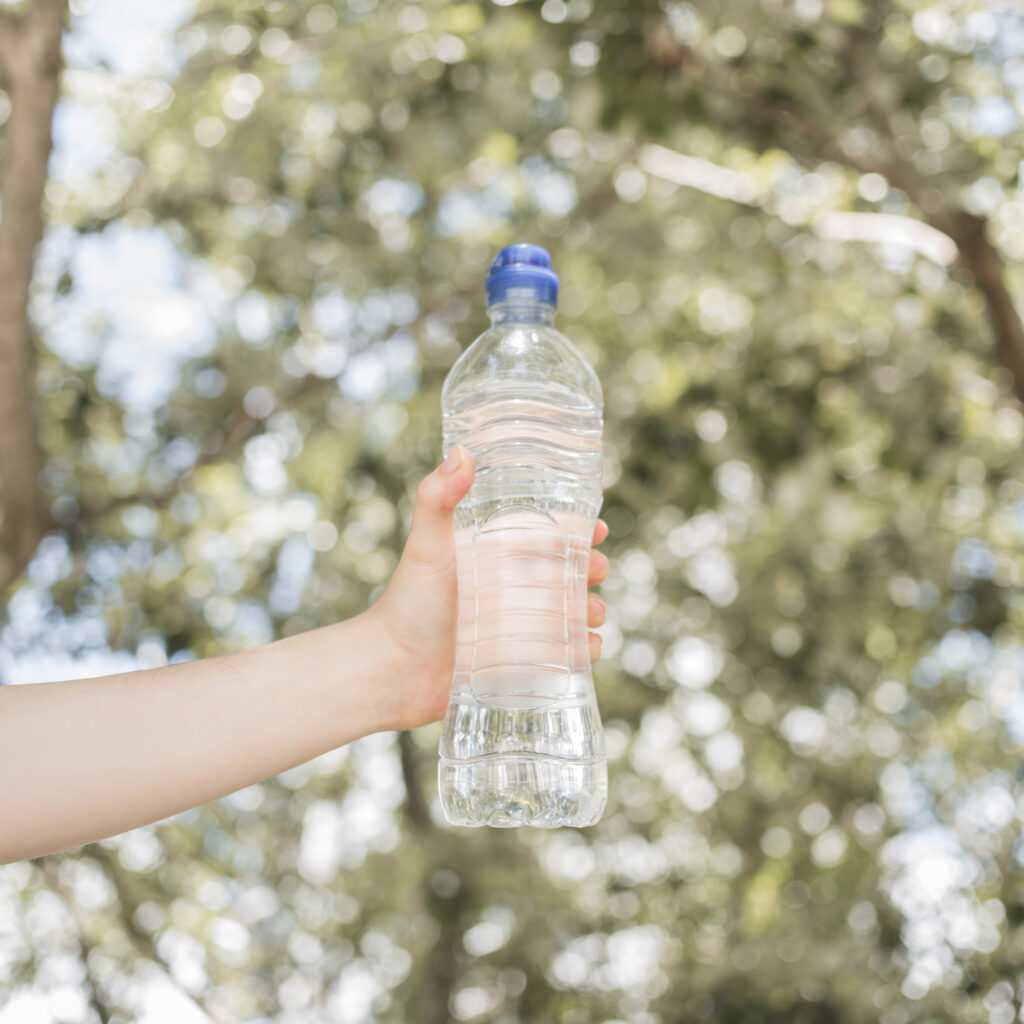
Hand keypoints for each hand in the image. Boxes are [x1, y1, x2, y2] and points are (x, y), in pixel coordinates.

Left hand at [372, 445, 610, 730]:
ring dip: (592, 611)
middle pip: (567, 574)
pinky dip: (584, 650)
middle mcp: (510, 589)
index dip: (577, 531)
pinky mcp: (521, 663)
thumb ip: (437, 497)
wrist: (394, 669)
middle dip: (591, 570)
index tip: (597, 529)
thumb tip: (463, 452)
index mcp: (496, 556)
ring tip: (592, 614)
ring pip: (572, 614)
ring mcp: (518, 627)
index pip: (547, 536)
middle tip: (596, 571)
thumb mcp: (426, 544)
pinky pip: (564, 655)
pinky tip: (588, 646)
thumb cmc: (408, 602)